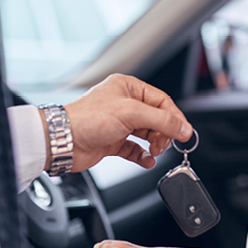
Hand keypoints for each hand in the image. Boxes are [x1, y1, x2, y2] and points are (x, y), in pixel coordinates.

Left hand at [63, 74, 192, 172]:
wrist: (62, 141)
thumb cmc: (87, 119)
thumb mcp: (131, 114)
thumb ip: (161, 120)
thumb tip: (184, 128)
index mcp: (128, 87)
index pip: (161, 101)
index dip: (175, 117)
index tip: (185, 133)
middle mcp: (123, 104)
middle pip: (156, 118)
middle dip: (164, 133)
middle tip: (165, 144)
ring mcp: (118, 124)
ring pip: (147, 134)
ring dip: (155, 145)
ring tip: (155, 151)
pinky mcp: (112, 141)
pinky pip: (135, 149)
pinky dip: (143, 156)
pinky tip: (147, 160)